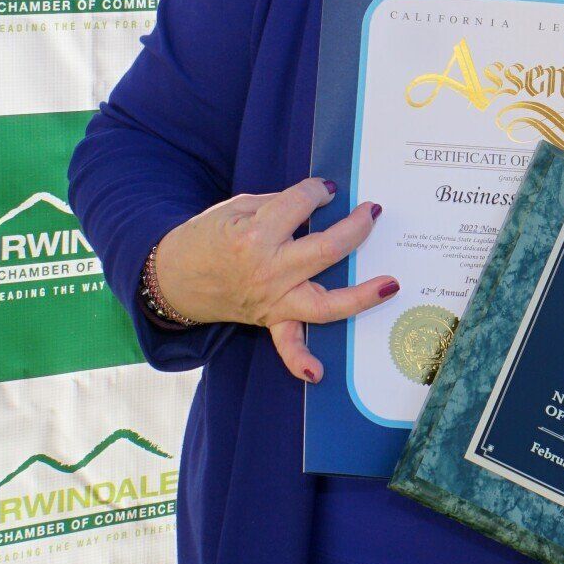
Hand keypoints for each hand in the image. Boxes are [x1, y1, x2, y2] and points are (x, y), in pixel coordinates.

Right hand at [149, 177, 396, 382]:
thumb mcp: (236, 208)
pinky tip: (319, 373)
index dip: (318, 191)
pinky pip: (287, 345)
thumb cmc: (205, 237)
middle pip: (326, 250)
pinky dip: (301, 361)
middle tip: (372, 211)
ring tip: (391, 285)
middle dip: (356, 228)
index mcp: (256, 236)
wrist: (172, 276)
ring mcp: (271, 300)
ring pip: (323, 303)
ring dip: (361, 296)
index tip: (325, 190)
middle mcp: (268, 271)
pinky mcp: (268, 320)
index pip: (302, 203)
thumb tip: (318, 202)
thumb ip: (278, 206)